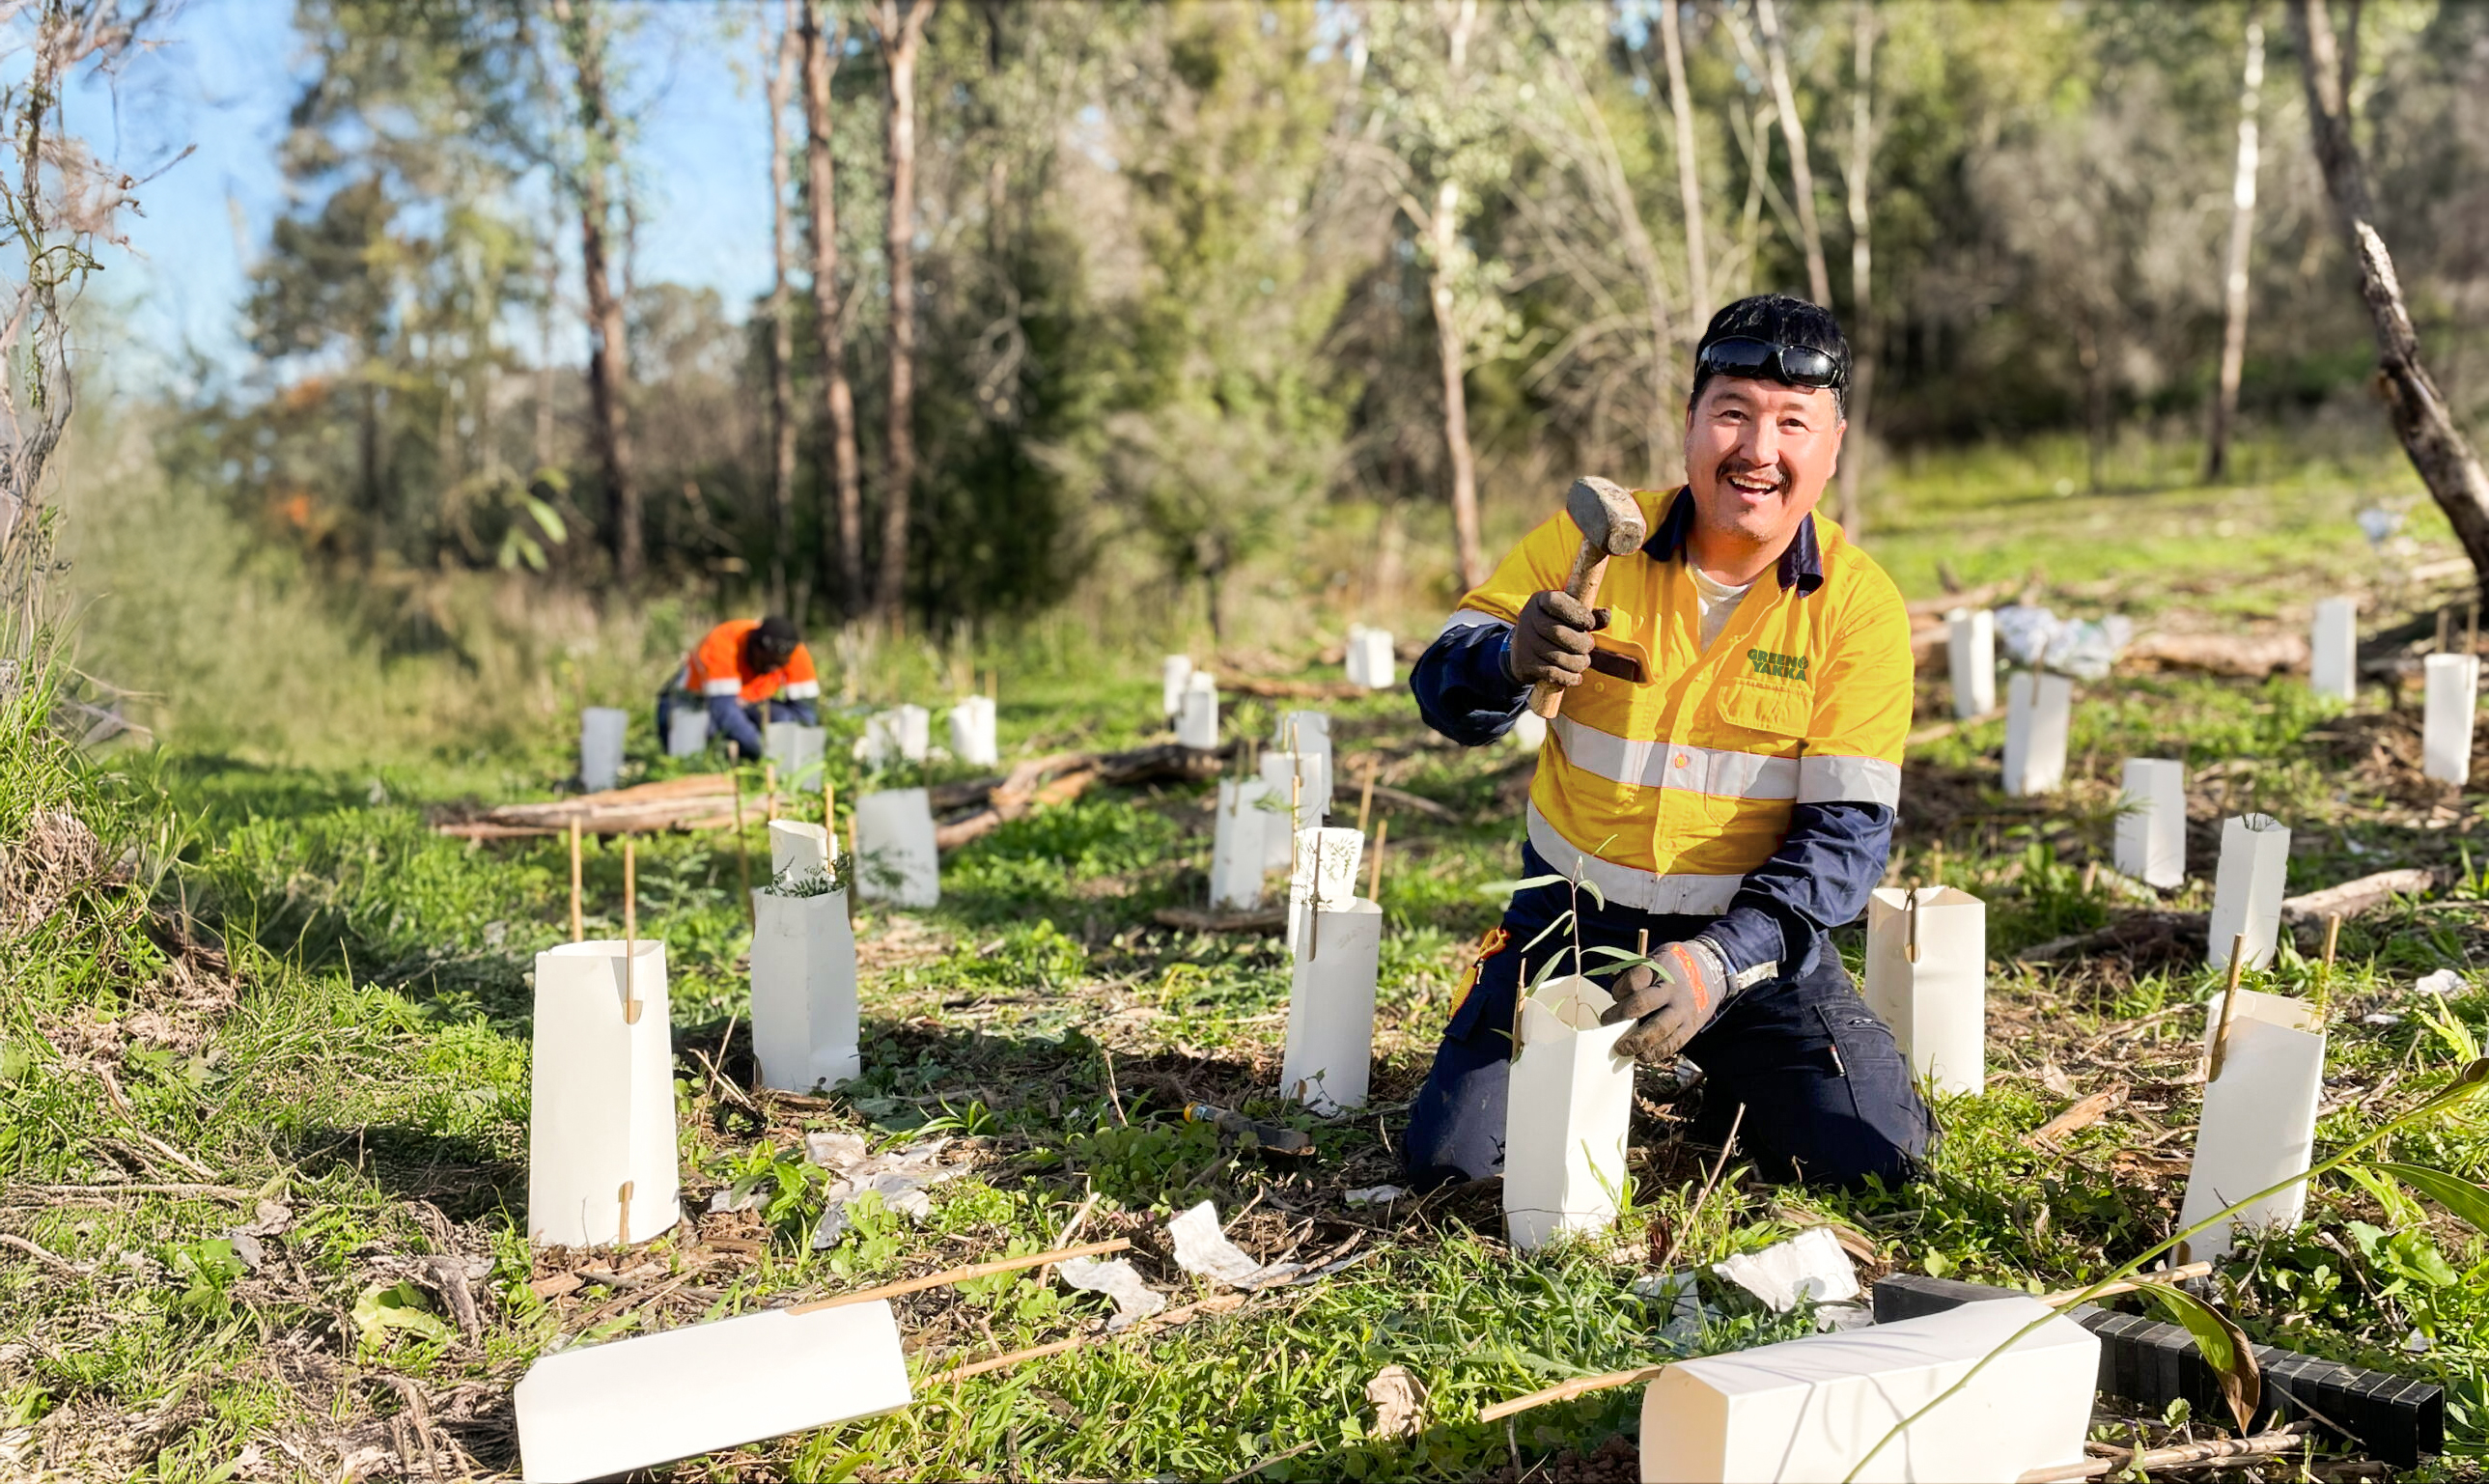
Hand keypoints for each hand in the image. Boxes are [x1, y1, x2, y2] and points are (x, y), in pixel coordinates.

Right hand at [1507, 590, 1608, 688]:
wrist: (1524, 650)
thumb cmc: (1555, 628)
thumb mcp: (1569, 617)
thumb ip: (1589, 616)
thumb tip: (1607, 615)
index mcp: (1540, 601)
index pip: (1557, 603)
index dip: (1577, 613)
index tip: (1590, 624)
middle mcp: (1528, 618)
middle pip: (1558, 632)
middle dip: (1581, 643)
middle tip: (1589, 647)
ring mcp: (1524, 641)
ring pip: (1557, 656)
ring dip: (1577, 663)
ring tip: (1584, 662)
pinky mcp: (1525, 662)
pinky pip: (1551, 672)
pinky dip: (1568, 677)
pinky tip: (1577, 678)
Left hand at [1598, 939, 1730, 1062]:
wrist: (1714, 971)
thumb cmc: (1675, 965)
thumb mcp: (1657, 958)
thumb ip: (1635, 971)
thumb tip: (1610, 980)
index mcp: (1661, 968)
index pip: (1634, 980)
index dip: (1619, 989)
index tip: (1615, 995)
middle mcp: (1672, 990)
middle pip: (1643, 1004)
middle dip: (1621, 1016)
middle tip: (1606, 1022)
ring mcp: (1683, 1010)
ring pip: (1659, 1029)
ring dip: (1637, 1041)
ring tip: (1622, 1049)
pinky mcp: (1691, 1026)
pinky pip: (1673, 1043)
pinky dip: (1657, 1052)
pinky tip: (1643, 1056)